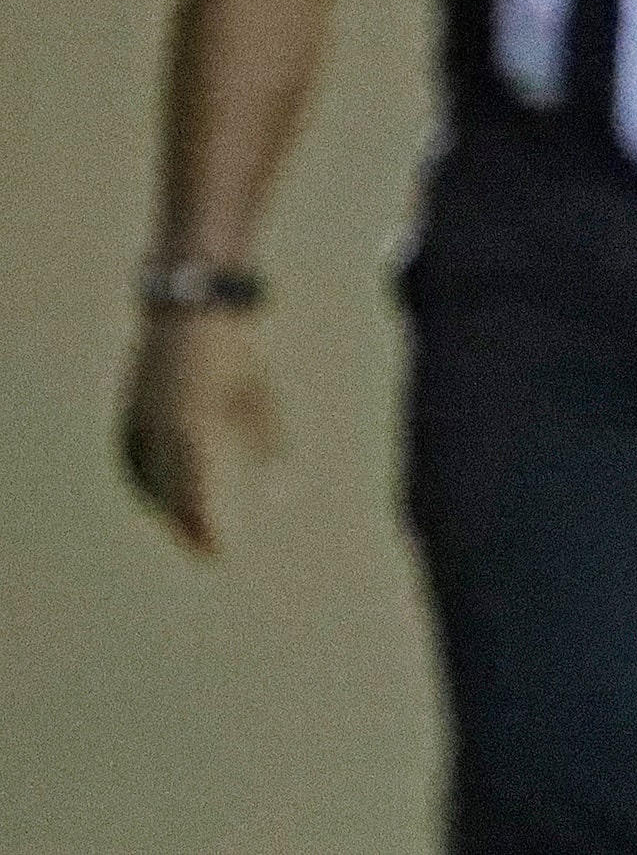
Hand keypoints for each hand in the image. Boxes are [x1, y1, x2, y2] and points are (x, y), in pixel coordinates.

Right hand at [120, 309, 278, 555]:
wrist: (191, 305)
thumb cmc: (236, 351)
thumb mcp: (261, 396)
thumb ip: (270, 445)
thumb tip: (283, 493)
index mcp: (191, 426)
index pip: (194, 490)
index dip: (204, 526)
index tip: (218, 553)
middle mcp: (158, 427)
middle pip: (167, 490)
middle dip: (184, 524)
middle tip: (205, 552)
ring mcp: (138, 416)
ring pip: (144, 476)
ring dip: (161, 506)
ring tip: (183, 530)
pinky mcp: (131, 407)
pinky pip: (132, 456)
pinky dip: (143, 480)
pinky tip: (157, 494)